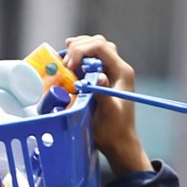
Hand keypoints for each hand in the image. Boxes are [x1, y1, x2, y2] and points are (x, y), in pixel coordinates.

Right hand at [63, 35, 152, 175]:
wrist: (119, 142)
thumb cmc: (114, 131)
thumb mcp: (108, 113)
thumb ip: (104, 93)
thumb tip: (98, 76)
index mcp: (122, 72)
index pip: (101, 47)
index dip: (82, 50)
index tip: (69, 64)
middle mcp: (118, 68)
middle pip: (98, 44)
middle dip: (79, 47)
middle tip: (65, 61)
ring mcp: (111, 73)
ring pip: (95, 50)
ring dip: (79, 50)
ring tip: (66, 58)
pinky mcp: (104, 80)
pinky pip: (91, 61)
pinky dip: (79, 59)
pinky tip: (69, 63)